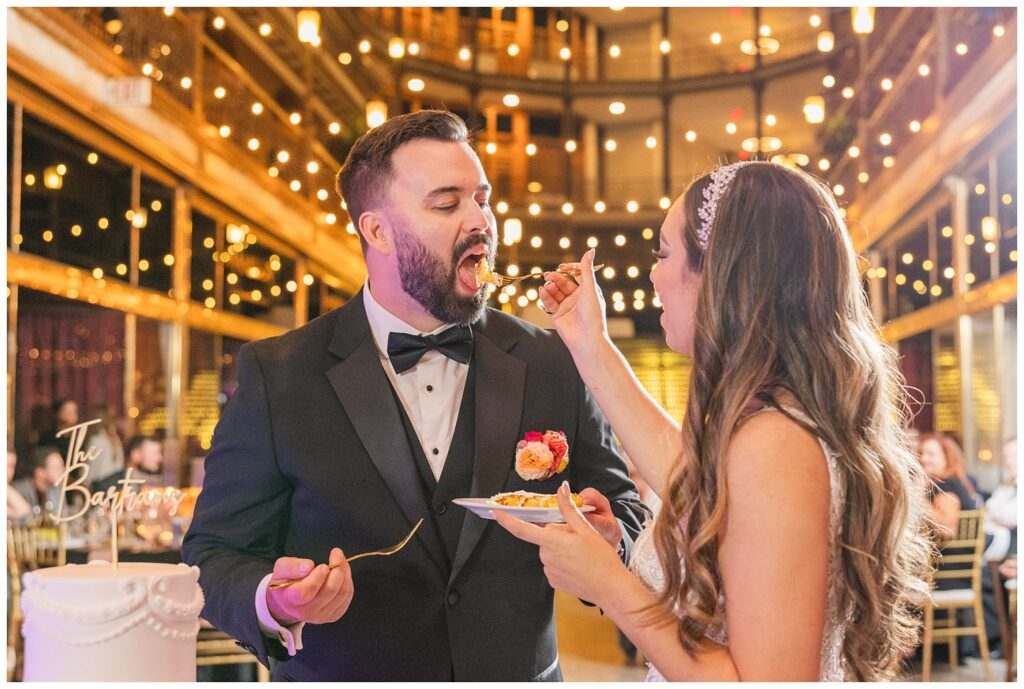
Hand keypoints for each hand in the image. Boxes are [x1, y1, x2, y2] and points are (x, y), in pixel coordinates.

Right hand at [267, 548, 353, 625]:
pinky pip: (347, 597)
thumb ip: (292, 566)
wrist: (290, 601)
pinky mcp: (333, 616)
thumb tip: (308, 566)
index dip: (318, 576)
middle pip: (329, 590)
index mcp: (290, 600)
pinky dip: (347, 581)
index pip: (306, 591)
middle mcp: (306, 612)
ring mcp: (321, 616)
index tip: (322, 566)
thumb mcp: (282, 568)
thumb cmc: (286, 581)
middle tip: (336, 554)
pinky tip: (341, 574)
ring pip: (342, 593)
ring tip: (340, 561)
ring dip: (345, 572)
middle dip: (337, 569)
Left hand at [494, 481, 627, 605]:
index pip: (522, 530)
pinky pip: (553, 564)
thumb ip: (569, 509)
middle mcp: (546, 556)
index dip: (506, 520)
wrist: (610, 588)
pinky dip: (563, 561)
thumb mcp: (586, 529)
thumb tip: (561, 489)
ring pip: (549, 551)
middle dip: (557, 534)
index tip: (496, 512)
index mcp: (552, 541)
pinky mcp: (553, 581)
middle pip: (544, 537)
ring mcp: (549, 570)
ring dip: (560, 548)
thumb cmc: (601, 558)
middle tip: (578, 539)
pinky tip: (578, 565)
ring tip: (581, 555)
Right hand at [540, 249, 608, 357]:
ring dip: (550, 287)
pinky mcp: (557, 315)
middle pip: (563, 282)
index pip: (577, 274)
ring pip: (555, 291)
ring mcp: (566, 306)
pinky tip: (542, 292)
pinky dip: (545, 296)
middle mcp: (577, 297)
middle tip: (549, 276)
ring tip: (547, 286)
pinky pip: (549, 302)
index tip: (562, 268)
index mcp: (588, 290)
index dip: (570, 269)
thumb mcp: (590, 289)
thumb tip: (591, 249)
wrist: (586, 339)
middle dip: (556, 278)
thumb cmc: (592, 315)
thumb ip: (586, 270)